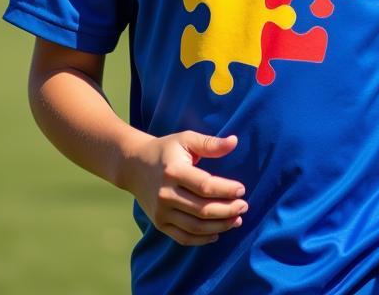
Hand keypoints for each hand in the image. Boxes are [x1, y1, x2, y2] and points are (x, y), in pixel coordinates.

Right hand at [125, 132, 247, 245]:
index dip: (226, 190)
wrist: (134, 165)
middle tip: (244, 206)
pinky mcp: (159, 224)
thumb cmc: (166, 150)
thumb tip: (235, 141)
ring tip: (236, 220)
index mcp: (173, 171)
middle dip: (228, 210)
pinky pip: (184, 237)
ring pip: (196, 226)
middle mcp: (165, 194)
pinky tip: (217, 232)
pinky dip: (202, 239)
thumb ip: (210, 143)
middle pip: (203, 209)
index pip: (205, 186)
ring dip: (220, 226)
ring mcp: (161, 212)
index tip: (242, 190)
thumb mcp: (186, 139)